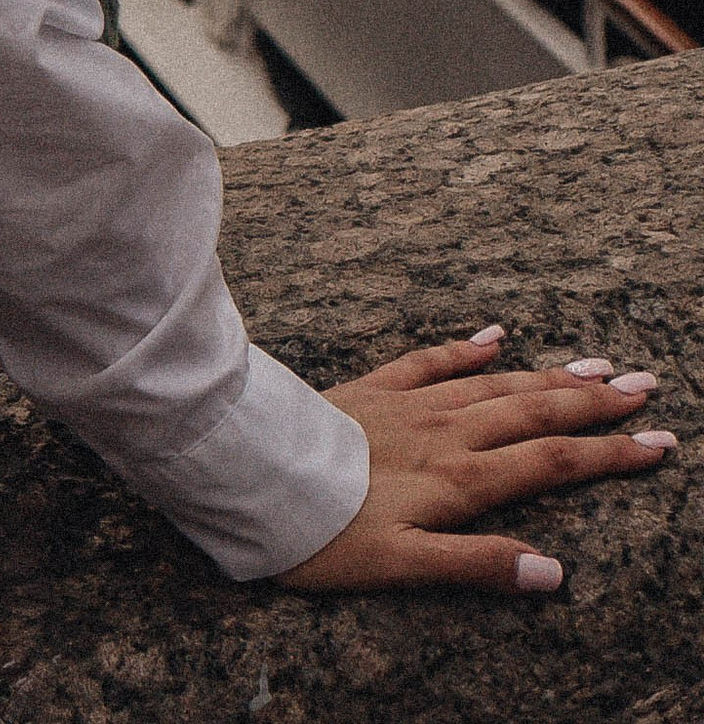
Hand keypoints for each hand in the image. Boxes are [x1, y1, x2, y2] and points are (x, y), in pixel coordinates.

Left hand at [282, 330, 675, 593]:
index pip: (551, 463)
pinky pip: (429, 361)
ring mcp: (408, 405)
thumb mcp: (403, 567)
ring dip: (547, 373)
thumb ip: (478, 565)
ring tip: (596, 363)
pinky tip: (494, 335)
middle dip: (594, 401)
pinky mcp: (371, 389)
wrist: (248, 471)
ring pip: (493, 383)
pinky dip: (466, 348)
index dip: (608, 453)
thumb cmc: (324, 534)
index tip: (659, 441)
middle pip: (534, 412)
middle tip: (647, 386)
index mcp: (459, 479)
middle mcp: (444, 433)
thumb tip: (553, 573)